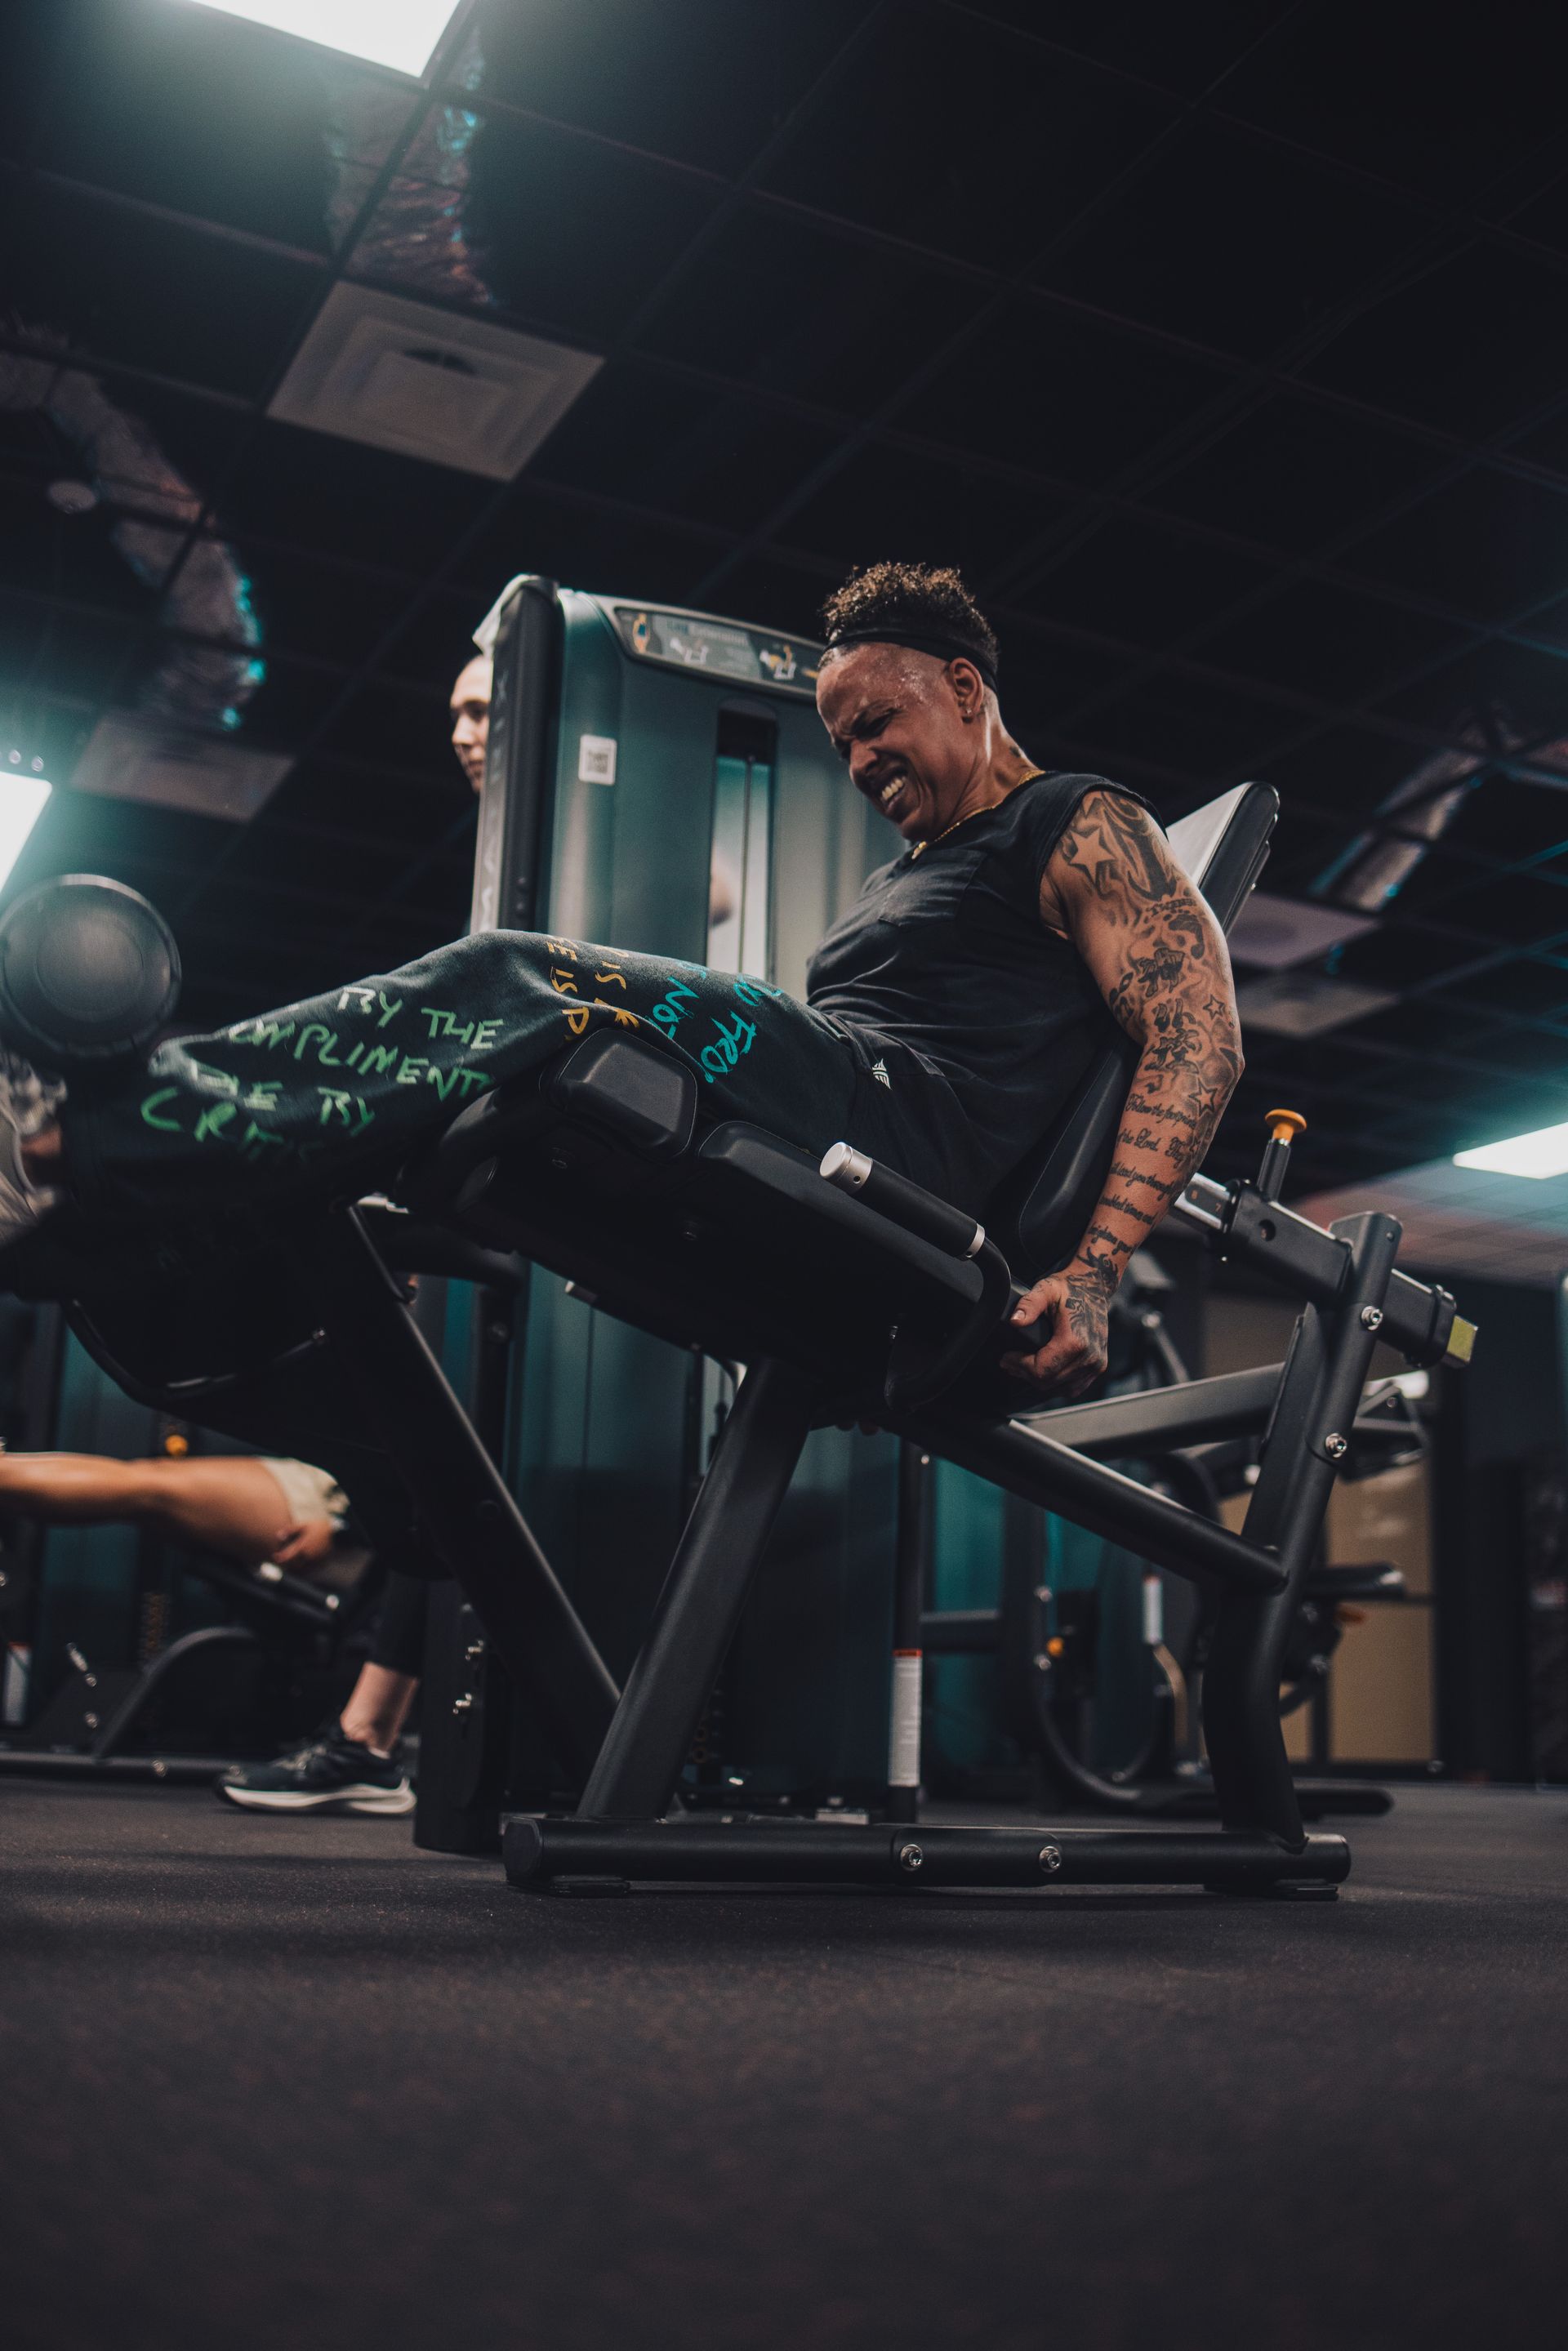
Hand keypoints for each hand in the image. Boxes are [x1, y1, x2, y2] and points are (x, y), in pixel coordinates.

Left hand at [270, 1519, 336, 1569]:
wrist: (335, 1531)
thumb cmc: (318, 1527)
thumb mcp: (303, 1525)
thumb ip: (290, 1530)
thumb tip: (278, 1535)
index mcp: (302, 1547)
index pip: (287, 1556)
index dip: (280, 1558)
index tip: (275, 1557)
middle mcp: (308, 1556)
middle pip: (294, 1565)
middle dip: (288, 1565)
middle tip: (283, 1562)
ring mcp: (315, 1560)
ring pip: (302, 1569)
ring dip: (296, 1569)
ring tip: (291, 1566)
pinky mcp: (321, 1562)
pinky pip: (311, 1569)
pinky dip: (305, 1569)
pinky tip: (303, 1565)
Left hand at [999, 1259, 1115, 1396]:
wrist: (1094, 1288)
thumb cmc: (1071, 1289)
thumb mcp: (1046, 1289)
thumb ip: (1029, 1304)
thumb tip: (1015, 1321)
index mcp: (1076, 1342)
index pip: (1041, 1370)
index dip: (1019, 1366)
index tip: (1006, 1357)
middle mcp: (1089, 1357)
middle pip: (1049, 1382)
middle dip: (1025, 1374)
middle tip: (1009, 1363)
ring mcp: (1096, 1365)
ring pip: (1060, 1389)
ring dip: (1039, 1381)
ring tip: (1023, 1368)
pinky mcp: (1098, 1367)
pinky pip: (1073, 1387)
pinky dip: (1056, 1384)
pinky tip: (1043, 1371)